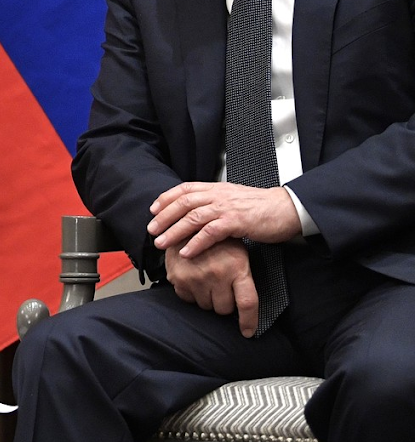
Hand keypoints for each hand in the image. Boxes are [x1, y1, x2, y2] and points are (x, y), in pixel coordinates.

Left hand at [148, 181, 301, 256]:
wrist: (289, 209)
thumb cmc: (263, 208)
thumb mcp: (234, 199)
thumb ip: (216, 203)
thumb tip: (197, 212)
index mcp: (217, 189)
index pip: (185, 189)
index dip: (166, 198)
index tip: (153, 210)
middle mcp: (219, 195)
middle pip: (183, 202)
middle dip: (164, 217)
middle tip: (152, 230)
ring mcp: (227, 207)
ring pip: (193, 217)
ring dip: (174, 231)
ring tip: (162, 243)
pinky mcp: (237, 221)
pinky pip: (211, 232)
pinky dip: (196, 243)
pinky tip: (186, 252)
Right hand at [164, 237, 261, 336]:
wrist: (186, 220)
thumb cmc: (217, 238)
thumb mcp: (238, 251)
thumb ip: (242, 276)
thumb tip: (246, 305)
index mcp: (237, 268)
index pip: (247, 303)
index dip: (249, 321)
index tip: (247, 332)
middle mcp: (216, 275)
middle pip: (224, 308)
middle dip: (224, 302)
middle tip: (222, 287)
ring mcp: (196, 278)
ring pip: (205, 306)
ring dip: (207, 297)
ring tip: (206, 278)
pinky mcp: (178, 278)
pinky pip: (187, 299)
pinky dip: (191, 292)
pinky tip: (193, 277)